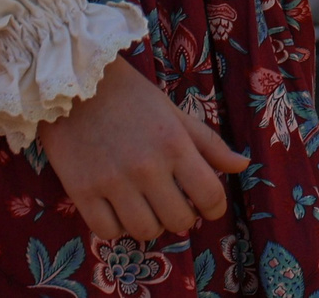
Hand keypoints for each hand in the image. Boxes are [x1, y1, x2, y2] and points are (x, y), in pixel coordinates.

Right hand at [34, 59, 248, 243]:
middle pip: (179, 220)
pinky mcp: (81, 191)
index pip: (209, 195)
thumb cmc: (132, 98)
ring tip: (147, 207)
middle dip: (183, 217)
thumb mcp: (175, 115)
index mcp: (175, 144)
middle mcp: (147, 167)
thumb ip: (209, 144)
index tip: (208, 207)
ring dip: (151, 224)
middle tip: (174, 204)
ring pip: (144, 231)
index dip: (215, 208)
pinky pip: (107, 232)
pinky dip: (117, 227)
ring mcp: (112, 181)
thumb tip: (242, 166)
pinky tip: (118, 210)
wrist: (76, 86)